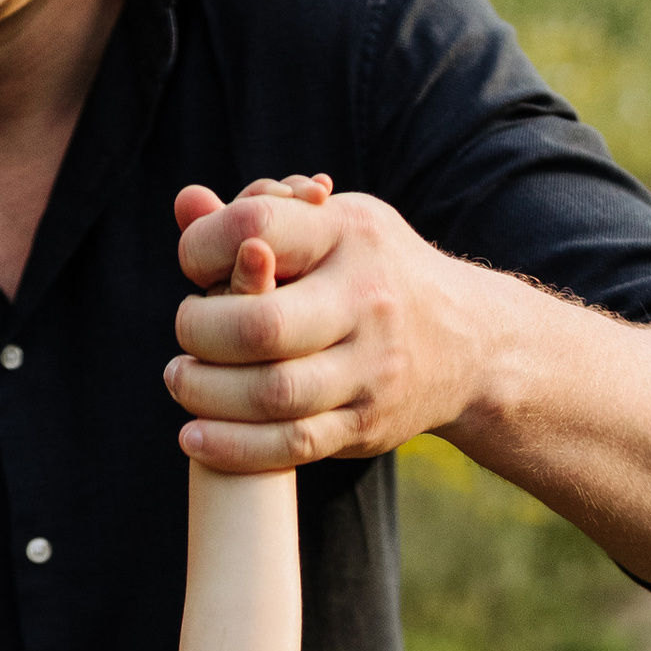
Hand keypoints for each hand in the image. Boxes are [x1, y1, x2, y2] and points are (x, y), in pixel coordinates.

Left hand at [167, 175, 483, 471]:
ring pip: (272, 393)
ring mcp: (370, 368)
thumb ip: (255, 215)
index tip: (194, 266)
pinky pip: (291, 444)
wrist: (469, 344)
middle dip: (199, 332)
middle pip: (260, 326)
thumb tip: (187, 204)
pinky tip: (195, 436)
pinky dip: (233, 446)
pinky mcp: (365, 423)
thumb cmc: (372, 274)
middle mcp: (366, 300)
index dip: (204, 248)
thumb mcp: (330, 227)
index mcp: (349, 234)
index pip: (255, 229)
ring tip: (182, 380)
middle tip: (187, 334)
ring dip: (206, 393)